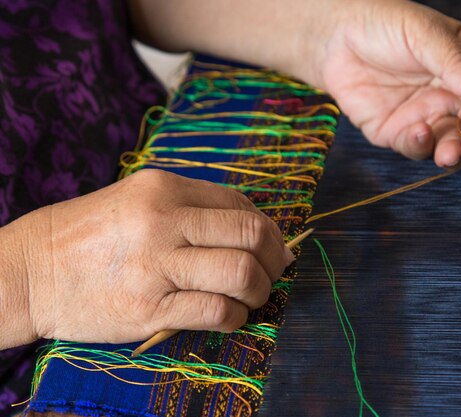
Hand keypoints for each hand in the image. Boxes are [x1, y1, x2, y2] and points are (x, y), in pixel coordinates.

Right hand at [3, 169, 292, 347]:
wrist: (32, 270)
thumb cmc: (93, 236)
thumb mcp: (141, 202)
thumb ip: (196, 210)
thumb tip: (259, 232)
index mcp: (165, 188)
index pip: (241, 205)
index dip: (269, 230)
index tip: (273, 249)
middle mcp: (164, 220)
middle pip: (250, 234)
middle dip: (274, 259)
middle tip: (271, 274)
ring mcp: (155, 264)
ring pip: (240, 272)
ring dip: (260, 290)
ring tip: (251, 298)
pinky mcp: (148, 308)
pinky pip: (215, 311)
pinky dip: (235, 317)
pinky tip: (229, 316)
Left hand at [313, 0, 460, 166]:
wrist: (336, 39)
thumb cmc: (384, 24)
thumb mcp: (423, 33)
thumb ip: (455, 62)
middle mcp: (454, 94)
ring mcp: (429, 116)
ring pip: (454, 145)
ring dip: (456, 154)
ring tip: (448, 154)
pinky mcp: (401, 133)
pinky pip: (418, 148)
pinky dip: (421, 147)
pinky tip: (417, 133)